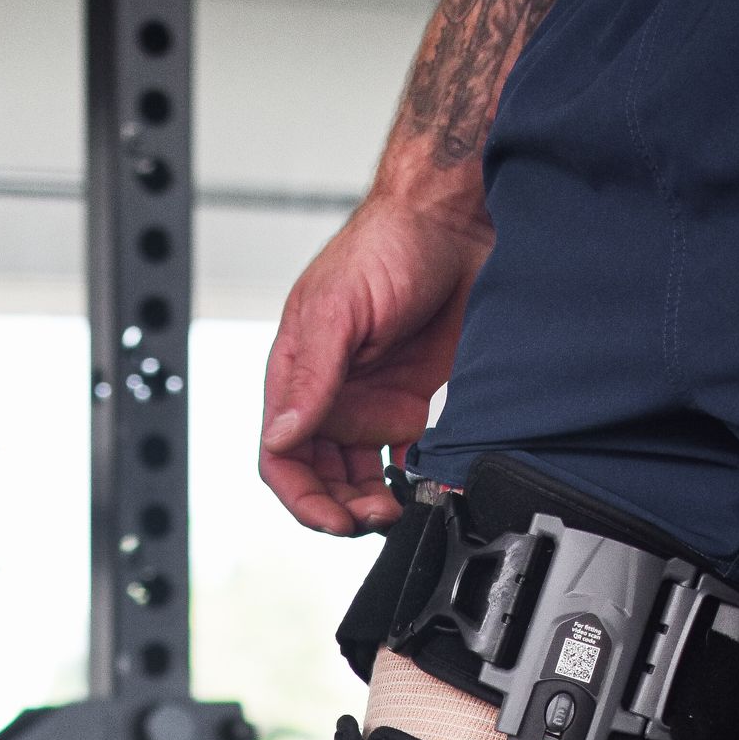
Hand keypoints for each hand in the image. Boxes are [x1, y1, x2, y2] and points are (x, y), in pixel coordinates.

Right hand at [259, 194, 489, 532]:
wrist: (457, 220)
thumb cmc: (389, 244)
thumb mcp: (339, 310)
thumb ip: (311, 378)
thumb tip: (281, 436)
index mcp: (298, 373)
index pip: (281, 454)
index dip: (302, 496)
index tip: (334, 519)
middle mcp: (330, 393)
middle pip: (319, 476)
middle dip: (341, 508)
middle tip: (375, 518)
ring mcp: (370, 398)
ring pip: (358, 475)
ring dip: (372, 500)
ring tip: (399, 507)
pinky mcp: (411, 398)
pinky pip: (401, 455)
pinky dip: (407, 478)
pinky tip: (422, 482)